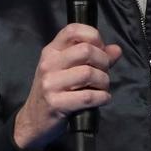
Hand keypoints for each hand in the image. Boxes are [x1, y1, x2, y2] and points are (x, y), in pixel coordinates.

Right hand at [13, 23, 121, 150]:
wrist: (33, 120)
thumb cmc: (54, 92)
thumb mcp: (69, 70)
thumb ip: (94, 58)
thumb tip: (116, 49)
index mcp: (51, 51)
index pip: (73, 30)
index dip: (93, 36)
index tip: (100, 49)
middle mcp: (49, 64)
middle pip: (86, 50)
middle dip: (103, 62)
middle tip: (104, 73)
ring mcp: (50, 83)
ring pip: (89, 73)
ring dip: (104, 82)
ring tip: (102, 88)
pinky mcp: (55, 103)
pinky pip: (88, 96)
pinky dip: (102, 97)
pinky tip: (102, 99)